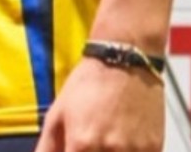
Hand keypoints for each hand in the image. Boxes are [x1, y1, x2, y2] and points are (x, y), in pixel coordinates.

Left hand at [35, 56, 164, 151]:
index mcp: (81, 143)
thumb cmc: (90, 82)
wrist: (124, 59)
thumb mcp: (58, 111)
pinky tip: (123, 140)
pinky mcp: (154, 148)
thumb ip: (47, 146)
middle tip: (90, 142)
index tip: (73, 150)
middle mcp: (109, 150)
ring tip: (106, 136)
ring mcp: (134, 151)